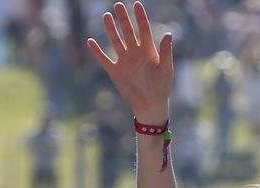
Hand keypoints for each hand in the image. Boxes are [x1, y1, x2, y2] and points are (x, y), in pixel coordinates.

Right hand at [86, 2, 173, 120]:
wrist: (150, 105)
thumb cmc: (161, 88)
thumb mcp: (166, 69)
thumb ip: (166, 52)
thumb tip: (168, 33)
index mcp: (148, 51)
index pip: (144, 29)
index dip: (140, 17)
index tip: (137, 4)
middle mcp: (135, 53)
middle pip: (127, 31)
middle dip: (123, 18)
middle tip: (117, 4)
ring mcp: (124, 61)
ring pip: (116, 41)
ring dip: (111, 29)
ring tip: (106, 16)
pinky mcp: (115, 71)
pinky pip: (104, 59)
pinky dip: (97, 51)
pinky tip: (90, 41)